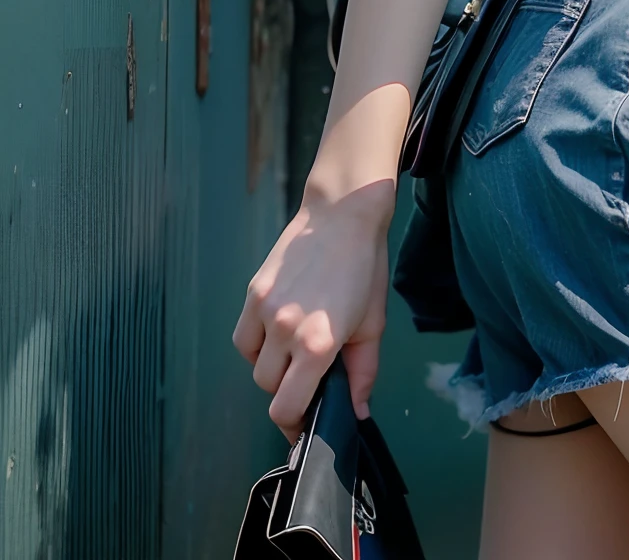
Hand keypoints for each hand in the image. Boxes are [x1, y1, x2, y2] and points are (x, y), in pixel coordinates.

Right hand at [232, 181, 392, 440]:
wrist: (343, 214)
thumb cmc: (364, 268)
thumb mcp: (372, 324)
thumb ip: (362, 375)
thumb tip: (356, 413)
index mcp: (317, 344)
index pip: (286, 409)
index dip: (295, 425)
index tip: (305, 424)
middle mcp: (285, 331)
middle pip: (269, 390)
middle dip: (288, 393)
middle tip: (308, 379)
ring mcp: (264, 311)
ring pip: (254, 366)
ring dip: (272, 369)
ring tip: (296, 351)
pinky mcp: (252, 294)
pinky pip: (244, 340)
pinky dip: (256, 346)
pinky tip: (278, 333)